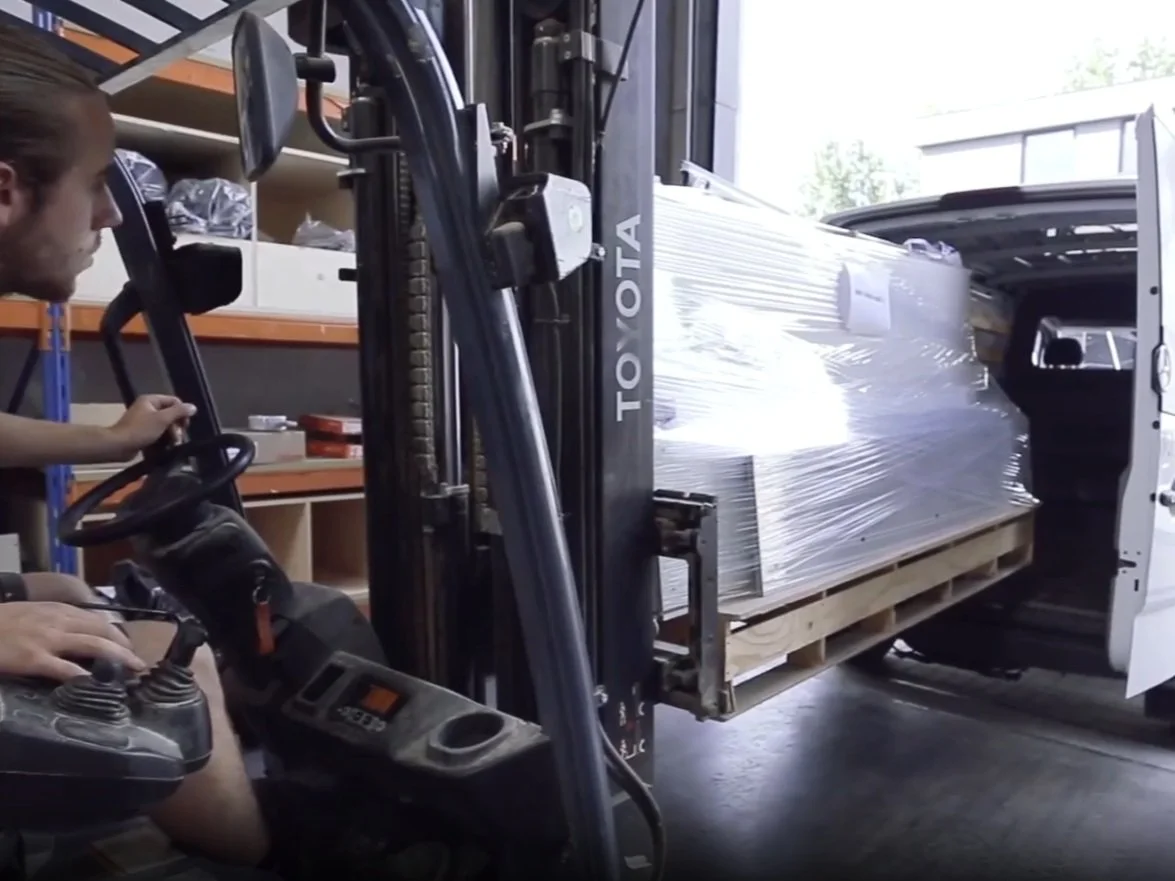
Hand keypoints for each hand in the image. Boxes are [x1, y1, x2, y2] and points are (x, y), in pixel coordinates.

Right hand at [0, 602, 145, 681]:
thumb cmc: (0, 623)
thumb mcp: (31, 614)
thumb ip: (54, 622)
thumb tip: (74, 636)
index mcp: (57, 610)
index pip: (97, 619)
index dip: (116, 634)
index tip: (127, 646)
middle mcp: (58, 621)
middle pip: (103, 631)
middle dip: (124, 647)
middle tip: (138, 662)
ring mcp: (47, 639)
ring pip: (94, 645)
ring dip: (118, 658)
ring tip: (133, 670)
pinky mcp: (34, 658)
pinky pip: (66, 668)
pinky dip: (85, 675)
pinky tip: (97, 683)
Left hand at [108, 394, 196, 458]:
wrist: (119, 446)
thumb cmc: (140, 430)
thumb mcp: (162, 419)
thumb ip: (179, 412)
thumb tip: (193, 407)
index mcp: (151, 400)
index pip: (174, 401)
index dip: (182, 412)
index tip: (185, 426)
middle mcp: (147, 408)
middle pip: (170, 414)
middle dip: (176, 426)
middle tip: (178, 437)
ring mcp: (144, 420)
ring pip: (165, 425)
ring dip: (171, 434)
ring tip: (173, 444)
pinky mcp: (142, 432)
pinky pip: (158, 433)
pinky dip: (163, 439)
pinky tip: (166, 446)